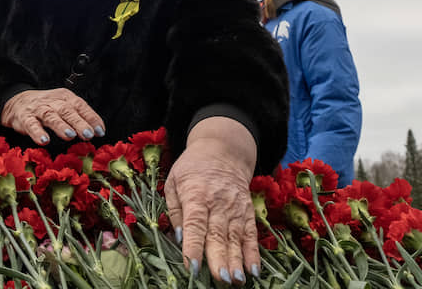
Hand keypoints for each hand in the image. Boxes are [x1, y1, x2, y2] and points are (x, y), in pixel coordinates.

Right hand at [1, 88, 104, 144]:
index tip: (100, 131)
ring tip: (70, 135)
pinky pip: (31, 125)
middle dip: (79, 122)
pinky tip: (44, 141)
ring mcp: (38, 109)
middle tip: (88, 134)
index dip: (91, 118)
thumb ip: (79, 117)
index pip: (81, 106)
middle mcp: (53, 101)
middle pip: (67, 111)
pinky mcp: (25, 118)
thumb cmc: (47, 107)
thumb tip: (98, 131)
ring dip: (61, 126)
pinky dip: (38, 132)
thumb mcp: (64, 106)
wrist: (18, 101)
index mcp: (65, 97)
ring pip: (51, 116)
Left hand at [165, 117, 257, 284]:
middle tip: (221, 279)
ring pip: (236, 239)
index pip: (195, 224)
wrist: (223, 151)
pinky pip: (251, 235)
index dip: (194, 247)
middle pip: (218, 235)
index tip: (192, 267)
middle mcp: (218, 203)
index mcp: (196, 195)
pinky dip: (254, 254)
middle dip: (219, 259)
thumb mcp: (173, 182)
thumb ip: (174, 210)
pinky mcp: (247, 212)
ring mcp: (235, 208)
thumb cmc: (191, 169)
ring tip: (237, 281)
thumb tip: (179, 238)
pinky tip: (254, 270)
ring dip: (237, 262)